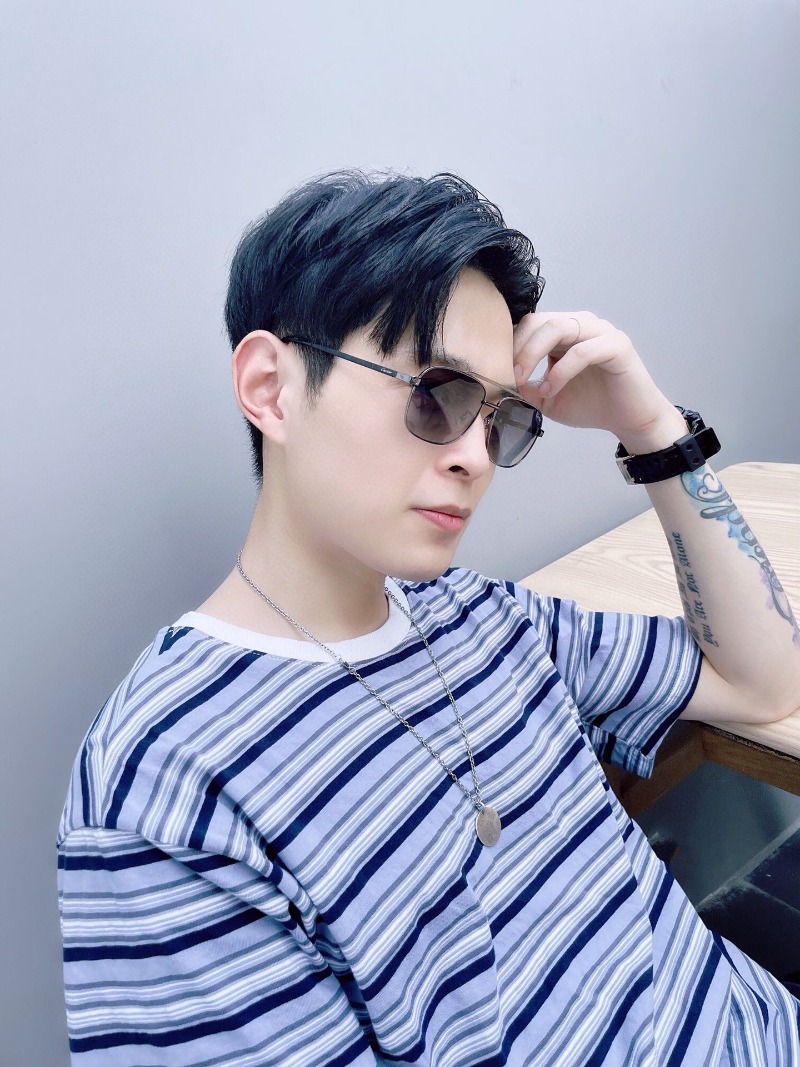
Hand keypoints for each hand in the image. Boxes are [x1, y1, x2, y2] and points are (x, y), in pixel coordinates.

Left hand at [513, 312, 685, 452]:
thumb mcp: (548, 398)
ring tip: (526, 381)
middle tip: (510, 375)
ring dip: (535, 353)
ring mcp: (600, 331)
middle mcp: (581, 325)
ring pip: (559, 327)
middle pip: (540, 321)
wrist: (628, 420)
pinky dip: (561, 370)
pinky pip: (582, 350)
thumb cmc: (591, 405)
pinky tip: (552, 388)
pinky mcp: (617, 345)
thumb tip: (502, 378)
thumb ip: (526, 386)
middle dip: (519, 348)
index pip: (530, 324)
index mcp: (564, 332)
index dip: (510, 345)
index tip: (498, 371)